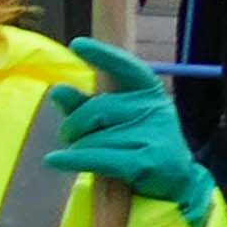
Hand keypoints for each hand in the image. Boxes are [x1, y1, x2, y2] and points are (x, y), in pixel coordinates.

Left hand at [43, 41, 215, 225]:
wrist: (173, 181)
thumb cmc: (136, 142)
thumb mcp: (114, 119)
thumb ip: (85, 104)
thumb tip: (58, 89)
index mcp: (148, 91)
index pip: (125, 67)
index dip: (102, 55)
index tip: (77, 45)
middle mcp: (155, 108)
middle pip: (95, 109)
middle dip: (74, 125)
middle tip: (71, 137)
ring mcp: (154, 134)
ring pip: (93, 137)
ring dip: (80, 148)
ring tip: (90, 155)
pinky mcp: (148, 161)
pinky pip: (97, 156)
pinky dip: (72, 159)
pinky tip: (54, 160)